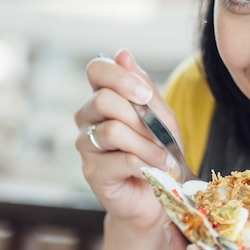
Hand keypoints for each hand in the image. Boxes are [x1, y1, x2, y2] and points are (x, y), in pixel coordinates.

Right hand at [74, 48, 182, 232]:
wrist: (158, 196)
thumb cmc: (159, 152)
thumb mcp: (161, 117)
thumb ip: (144, 88)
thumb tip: (123, 53)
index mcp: (103, 98)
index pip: (96, 70)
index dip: (119, 77)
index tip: (144, 95)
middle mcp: (88, 118)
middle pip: (102, 100)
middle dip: (139, 116)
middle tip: (160, 133)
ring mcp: (86, 146)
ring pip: (113, 131)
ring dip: (148, 145)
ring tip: (164, 158)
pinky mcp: (93, 173)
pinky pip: (122, 159)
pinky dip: (147, 164)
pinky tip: (156, 171)